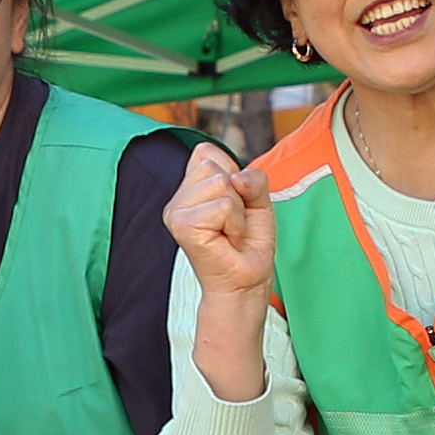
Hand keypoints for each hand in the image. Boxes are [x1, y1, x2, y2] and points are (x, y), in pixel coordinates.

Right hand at [165, 143, 276, 298]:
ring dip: (237, 211)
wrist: (245, 282)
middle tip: (232, 224)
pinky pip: (223, 205)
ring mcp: (176, 211)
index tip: (232, 206)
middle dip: (237, 195)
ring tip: (230, 233)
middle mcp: (178, 198)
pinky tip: (227, 240)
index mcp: (189, 188)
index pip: (206, 152)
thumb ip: (253, 178)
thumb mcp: (258, 201)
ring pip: (221, 184)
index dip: (232, 174)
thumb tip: (235, 179)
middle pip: (215, 166)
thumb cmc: (248, 245)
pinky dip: (235, 223)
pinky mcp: (182, 225)